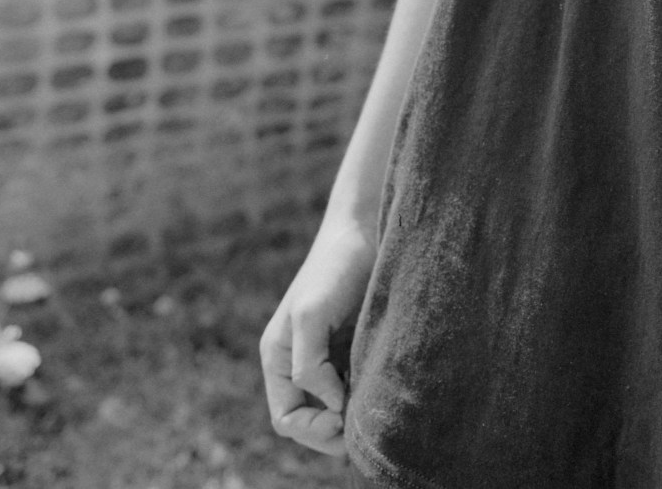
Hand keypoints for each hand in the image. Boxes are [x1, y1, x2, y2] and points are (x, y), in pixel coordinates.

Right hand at [258, 213, 376, 456]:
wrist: (365, 230)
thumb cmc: (333, 268)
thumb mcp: (311, 315)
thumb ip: (310, 365)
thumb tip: (332, 406)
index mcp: (278, 358)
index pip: (287, 418)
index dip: (312, 430)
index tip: (341, 420)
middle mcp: (299, 363)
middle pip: (309, 420)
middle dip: (332, 432)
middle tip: (362, 431)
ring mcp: (326, 357)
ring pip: (334, 408)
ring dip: (351, 416)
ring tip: (374, 412)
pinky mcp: (353, 347)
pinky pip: (355, 386)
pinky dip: (365, 396)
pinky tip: (383, 389)